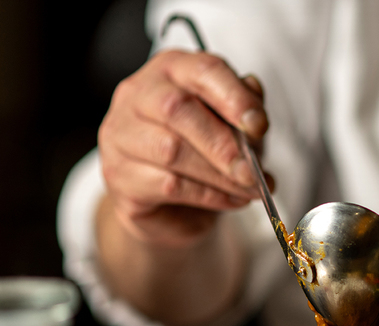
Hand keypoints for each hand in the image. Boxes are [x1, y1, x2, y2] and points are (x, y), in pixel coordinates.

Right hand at [98, 49, 271, 248]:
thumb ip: (247, 112)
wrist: (174, 203)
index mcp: (172, 69)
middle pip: (176, 108)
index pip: (202, 70)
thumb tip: (255, 115)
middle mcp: (138, 94)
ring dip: (219, 176)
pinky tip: (232, 200)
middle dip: (222, 143)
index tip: (258, 126)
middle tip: (252, 171)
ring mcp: (120, 134)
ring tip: (249, 189)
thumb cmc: (206, 150)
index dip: (234, 98)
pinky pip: (167, 185)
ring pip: (170, 151)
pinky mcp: (119, 176)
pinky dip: (209, 196)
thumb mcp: (236, 125)